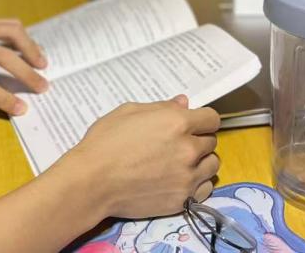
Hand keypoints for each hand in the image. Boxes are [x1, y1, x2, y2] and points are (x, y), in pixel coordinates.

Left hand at [0, 6, 48, 115]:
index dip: (4, 99)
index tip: (22, 108)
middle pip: (5, 58)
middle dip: (27, 75)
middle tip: (43, 87)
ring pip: (13, 34)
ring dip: (31, 49)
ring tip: (43, 65)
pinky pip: (9, 25)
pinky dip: (24, 37)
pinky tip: (32, 49)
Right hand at [59, 95, 220, 218]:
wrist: (92, 181)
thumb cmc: (105, 141)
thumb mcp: (129, 112)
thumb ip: (161, 107)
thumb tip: (184, 104)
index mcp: (177, 123)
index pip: (212, 118)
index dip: (202, 119)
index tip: (191, 124)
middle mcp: (189, 149)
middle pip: (211, 141)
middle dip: (197, 139)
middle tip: (177, 144)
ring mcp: (187, 177)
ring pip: (212, 165)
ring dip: (201, 161)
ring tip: (182, 163)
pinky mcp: (183, 200)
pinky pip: (205, 188)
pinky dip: (197, 183)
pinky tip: (181, 180)